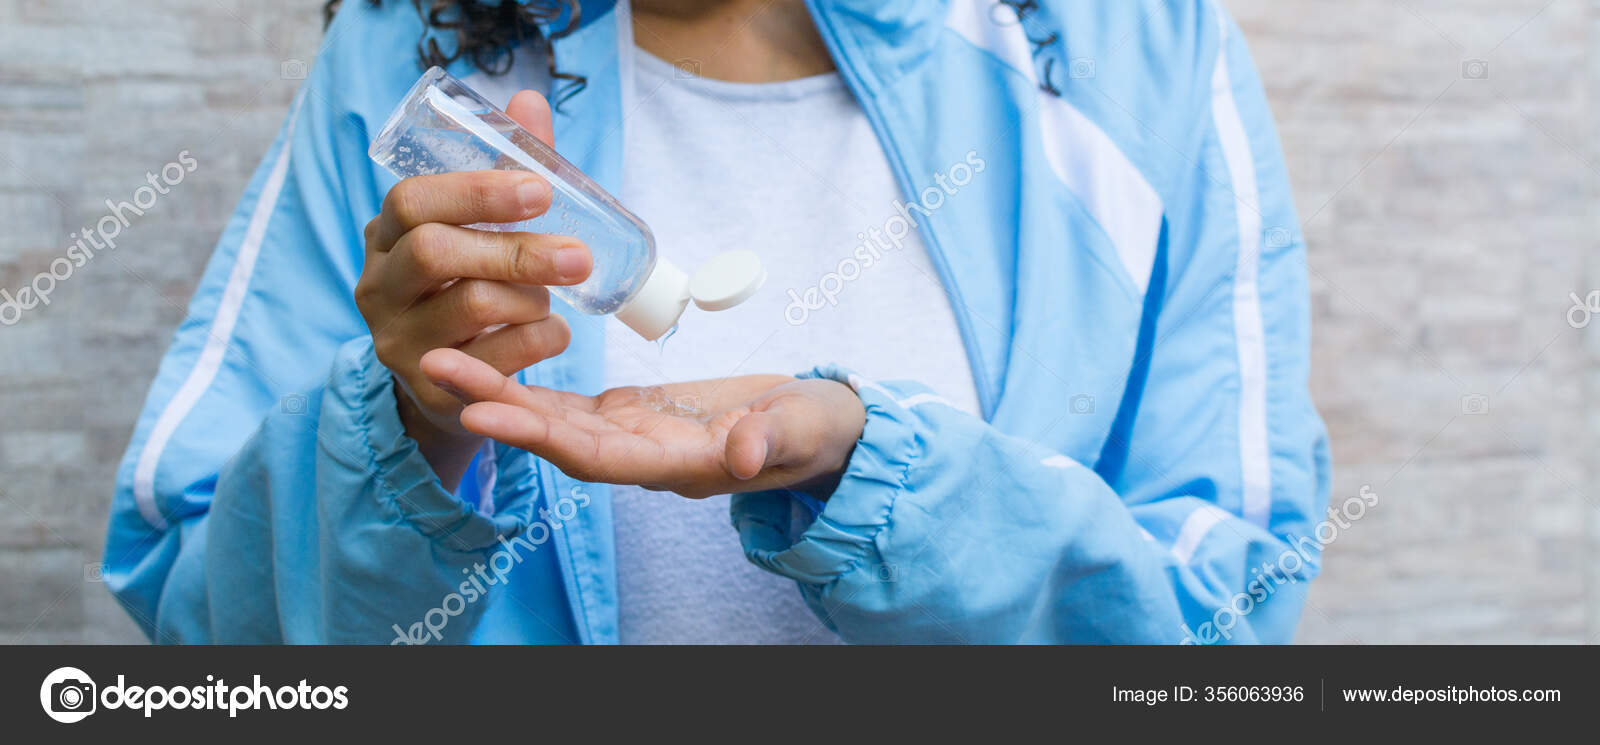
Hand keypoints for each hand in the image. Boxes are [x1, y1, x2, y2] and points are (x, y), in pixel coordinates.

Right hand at [354, 90, 591, 489]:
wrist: (449, 382)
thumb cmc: (468, 284)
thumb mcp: (479, 229)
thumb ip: (505, 168)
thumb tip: (529, 99)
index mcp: (385, 236)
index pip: (412, 202)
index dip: (476, 192)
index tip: (539, 191)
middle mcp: (378, 288)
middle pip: (437, 254)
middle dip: (516, 250)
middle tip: (579, 255)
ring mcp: (398, 343)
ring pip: (471, 307)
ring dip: (531, 296)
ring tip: (555, 294)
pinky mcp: (431, 392)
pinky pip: (499, 361)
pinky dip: (541, 340)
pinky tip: (554, 331)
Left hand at [419, 348, 866, 498]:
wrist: (817, 431)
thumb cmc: (814, 430)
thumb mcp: (803, 430)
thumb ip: (774, 441)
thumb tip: (744, 455)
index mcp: (677, 466)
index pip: (594, 457)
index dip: (537, 436)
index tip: (482, 412)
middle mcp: (640, 458)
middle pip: (555, 437)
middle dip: (495, 404)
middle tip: (433, 363)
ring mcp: (632, 438)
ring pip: (554, 418)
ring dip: (498, 391)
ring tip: (440, 356)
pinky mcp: (632, 416)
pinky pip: (570, 403)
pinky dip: (529, 383)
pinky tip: (490, 357)